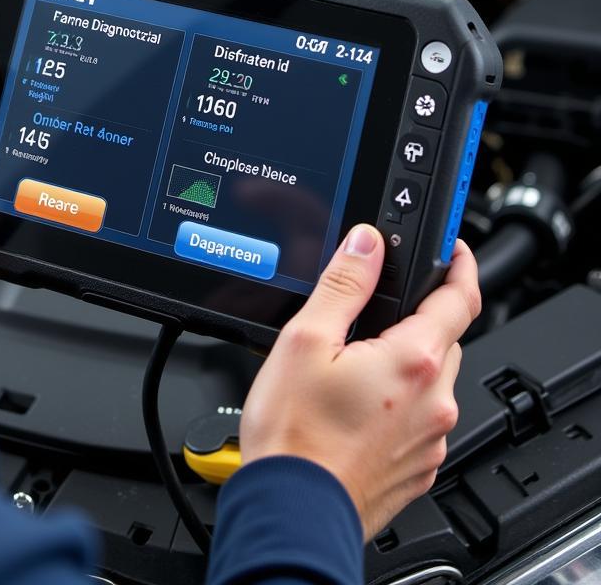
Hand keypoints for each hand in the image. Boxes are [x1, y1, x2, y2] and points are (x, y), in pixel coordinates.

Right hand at [239, 224, 479, 539]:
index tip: (452, 250)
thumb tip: (367, 244)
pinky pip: (420, 419)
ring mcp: (429, 439)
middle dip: (416, 319)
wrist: (294, 511)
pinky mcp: (418, 467)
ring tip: (350, 369)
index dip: (459, 266)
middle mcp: (433, 401)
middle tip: (371, 317)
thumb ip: (342, 285)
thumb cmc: (294, 434)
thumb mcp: (305, 339)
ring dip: (406, 363)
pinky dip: (398, 404)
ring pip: (431, 381)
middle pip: (444, 339)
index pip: (461, 299)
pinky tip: (354, 409)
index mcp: (412, 361)